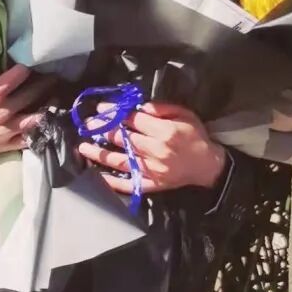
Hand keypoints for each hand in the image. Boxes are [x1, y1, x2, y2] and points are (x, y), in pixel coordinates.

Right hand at [0, 46, 51, 158]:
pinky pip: (29, 138)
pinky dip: (39, 130)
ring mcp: (8, 130)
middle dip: (45, 82)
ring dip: (48, 105)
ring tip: (55, 97)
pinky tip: (45, 123)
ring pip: (37, 116)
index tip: (32, 61)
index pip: (20, 74)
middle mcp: (5, 110)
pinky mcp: (6, 145)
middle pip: (33, 93)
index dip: (27, 66)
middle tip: (54, 75)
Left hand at [77, 101, 226, 196]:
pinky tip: (98, 176)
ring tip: (83, 146)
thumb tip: (138, 106)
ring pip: (120, 161)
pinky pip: (129, 185)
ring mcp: (152, 170)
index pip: (133, 120)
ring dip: (100, 154)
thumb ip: (161, 108)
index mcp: (164, 132)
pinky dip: (112, 182)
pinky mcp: (151, 185)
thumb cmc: (195, 136)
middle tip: (87, 124)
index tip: (101, 108)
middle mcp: (155, 151)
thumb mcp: (185, 114)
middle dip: (103, 130)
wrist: (208, 165)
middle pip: (123, 139)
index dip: (115, 113)